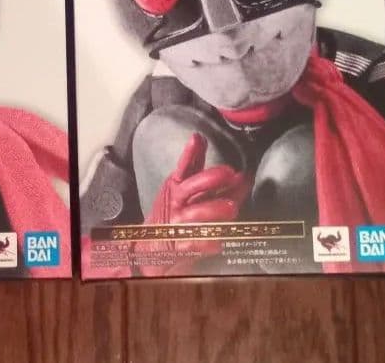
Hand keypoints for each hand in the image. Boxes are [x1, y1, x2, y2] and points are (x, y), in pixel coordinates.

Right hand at [138, 132, 249, 275]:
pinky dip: (207, 242)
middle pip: (190, 186)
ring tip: (232, 208)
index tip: (198, 138)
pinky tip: (218, 242)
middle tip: (229, 173)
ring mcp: (177, 222)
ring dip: (213, 209)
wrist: (152, 247)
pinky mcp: (180, 244)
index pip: (184, 167)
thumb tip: (228, 163)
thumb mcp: (184, 191)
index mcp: (177, 186)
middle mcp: (176, 202)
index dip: (190, 153)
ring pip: (195, 214)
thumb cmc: (175, 214)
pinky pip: (196, 242)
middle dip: (208, 178)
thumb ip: (204, 176)